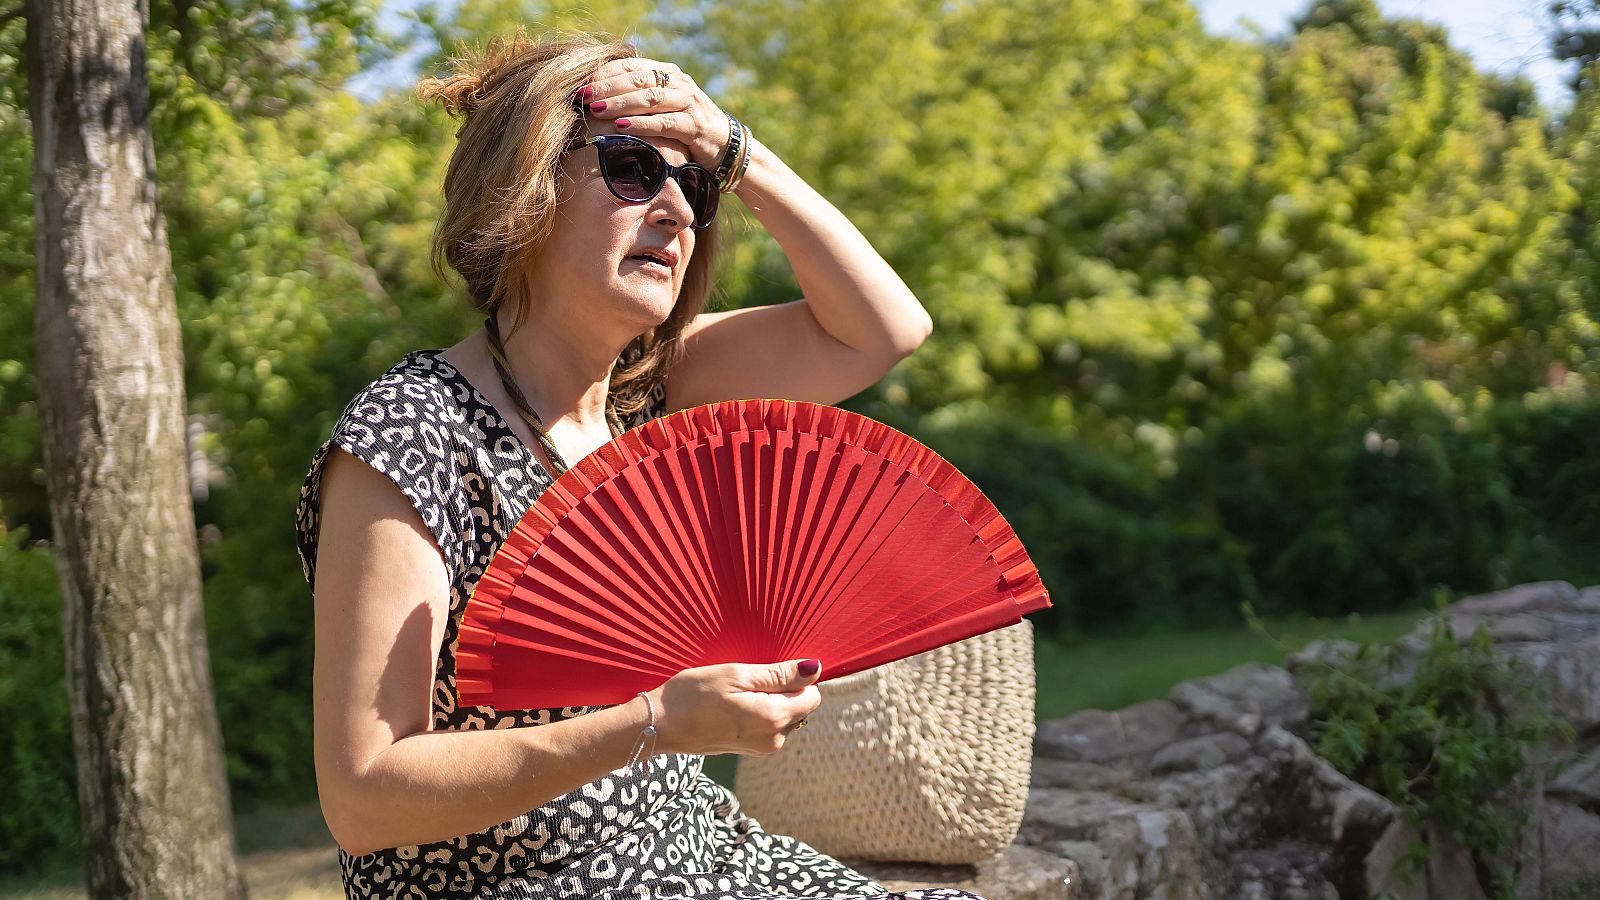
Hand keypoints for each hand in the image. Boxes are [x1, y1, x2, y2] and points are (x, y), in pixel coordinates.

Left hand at [578, 58, 732, 169]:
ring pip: (649, 98)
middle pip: (637, 80)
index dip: (606, 73)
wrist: (726, 145)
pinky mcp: (694, 125)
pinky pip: (664, 122)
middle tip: (582, 96)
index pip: (632, 66)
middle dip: (607, 87)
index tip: (583, 84)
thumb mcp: (665, 105)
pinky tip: (621, 127)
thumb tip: (600, 96)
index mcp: (668, 72)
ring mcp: (688, 102)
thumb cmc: (686, 125)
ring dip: (620, 103)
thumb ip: (641, 96)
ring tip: (596, 110)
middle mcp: (679, 83)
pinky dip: (641, 124)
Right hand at [648, 659, 821, 755]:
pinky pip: (768, 724)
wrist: (661, 725)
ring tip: (736, 693)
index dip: (796, 678)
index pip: (812, 696)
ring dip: (768, 700)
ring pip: (784, 715)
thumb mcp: (737, 675)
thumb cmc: (694, 695)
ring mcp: (762, 747)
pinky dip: (757, 710)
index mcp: (774, 719)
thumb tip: (814, 670)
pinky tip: (732, 704)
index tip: (768, 671)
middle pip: (799, 706)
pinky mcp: (750, 749)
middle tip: (746, 681)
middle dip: (782, 690)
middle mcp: (774, 739)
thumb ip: (779, 674)